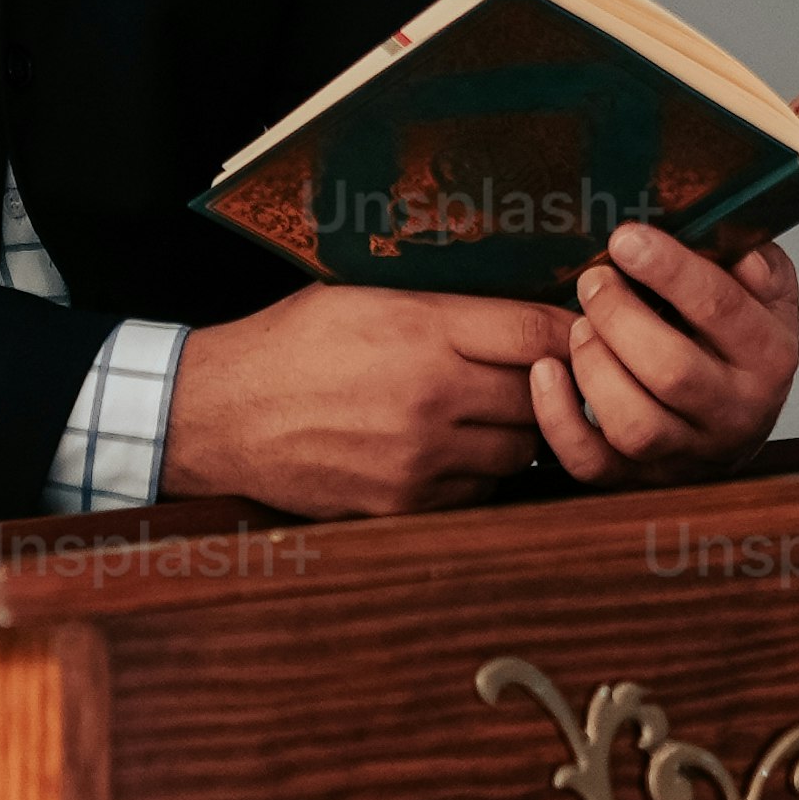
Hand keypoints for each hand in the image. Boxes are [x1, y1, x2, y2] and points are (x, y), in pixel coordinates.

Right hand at [161, 282, 568, 516]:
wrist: (220, 413)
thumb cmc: (291, 345)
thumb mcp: (366, 296)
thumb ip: (446, 307)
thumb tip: (522, 310)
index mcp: (423, 331)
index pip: (537, 331)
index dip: (569, 331)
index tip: (578, 330)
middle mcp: (431, 397)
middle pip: (541, 395)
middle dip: (548, 383)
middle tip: (538, 372)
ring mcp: (420, 458)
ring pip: (520, 451)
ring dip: (518, 432)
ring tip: (490, 411)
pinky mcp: (404, 503)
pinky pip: (480, 492)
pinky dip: (479, 473)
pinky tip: (452, 450)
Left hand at [530, 225, 798, 487]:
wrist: (739, 422)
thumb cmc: (740, 345)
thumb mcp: (765, 295)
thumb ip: (757, 266)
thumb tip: (740, 252)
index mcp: (769, 357)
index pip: (720, 308)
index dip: (669, 269)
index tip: (625, 239)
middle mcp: (734, 413)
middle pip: (671, 371)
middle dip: (619, 317)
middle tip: (594, 281)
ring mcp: (685, 453)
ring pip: (633, 424)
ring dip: (593, 366)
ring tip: (580, 327)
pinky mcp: (638, 477)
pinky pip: (591, 462)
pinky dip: (557, 418)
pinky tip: (546, 371)